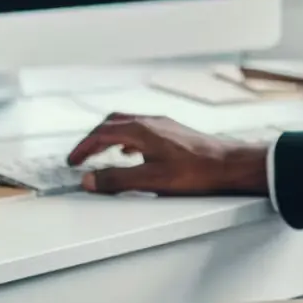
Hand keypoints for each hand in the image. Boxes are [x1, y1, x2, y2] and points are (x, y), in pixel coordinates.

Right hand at [67, 114, 269, 195]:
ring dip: (110, 138)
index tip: (72, 162)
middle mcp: (152, 122)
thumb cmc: (196, 171)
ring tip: (102, 154)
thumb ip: (117, 179)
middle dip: (93, 139)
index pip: (101, 133)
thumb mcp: (151, 180)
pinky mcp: (175, 133)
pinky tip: (133, 153)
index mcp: (142, 130)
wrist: (230, 164)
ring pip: (128, 125)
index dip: (83, 148)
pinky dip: (128, 139)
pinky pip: (142, 130)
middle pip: (112, 123)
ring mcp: (165, 125)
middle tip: (82, 156)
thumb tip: (89, 180)